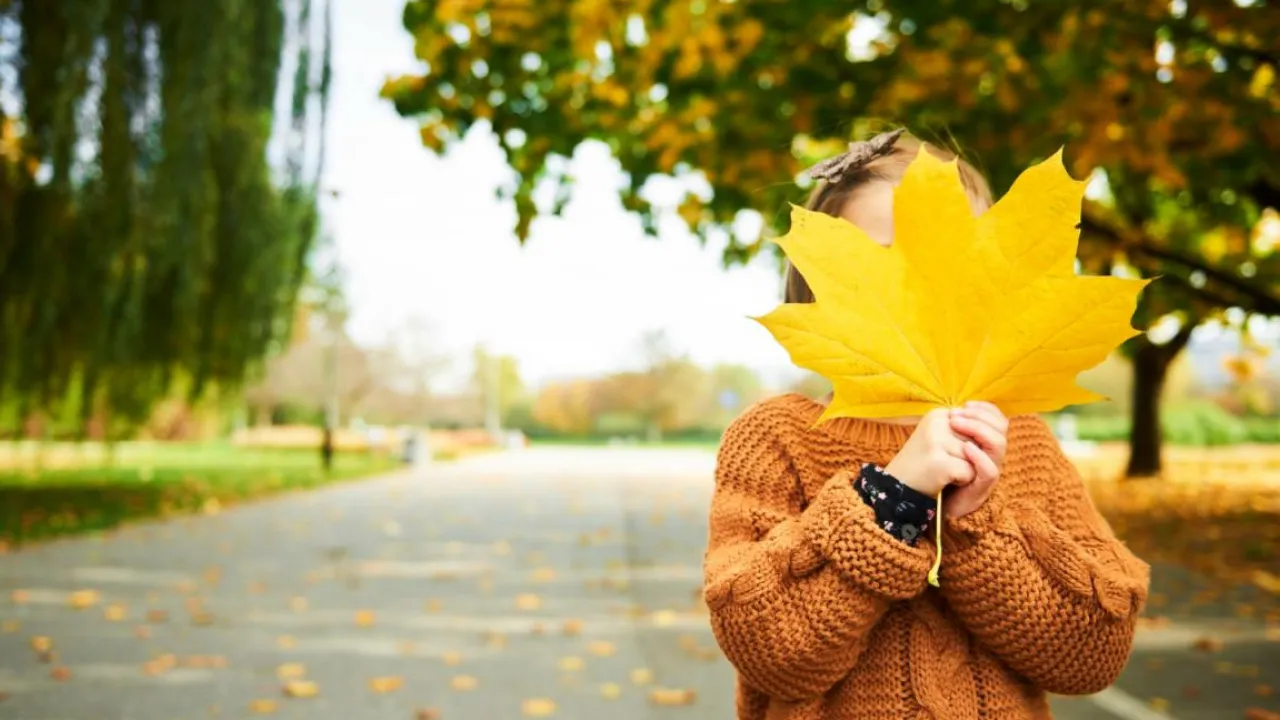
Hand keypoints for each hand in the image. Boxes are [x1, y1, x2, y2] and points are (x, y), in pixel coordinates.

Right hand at [884, 408, 975, 497]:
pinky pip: (970, 472)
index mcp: (939, 414)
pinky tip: (943, 480)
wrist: (896, 490)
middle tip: (947, 463)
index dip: (977, 443)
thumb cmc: (925, 468)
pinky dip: (962, 481)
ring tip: (943, 471)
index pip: (981, 421)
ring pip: (976, 455)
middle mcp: (937, 422)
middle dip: (972, 457)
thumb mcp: (944, 442)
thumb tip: (992, 435)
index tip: (956, 453)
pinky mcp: (938, 461)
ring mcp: (936, 440)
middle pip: (979, 440)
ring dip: (966, 469)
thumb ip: (967, 432)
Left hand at [946, 401, 1007, 518]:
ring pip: (999, 445)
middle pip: (1001, 428)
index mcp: (985, 443)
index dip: (985, 409)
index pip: (997, 419)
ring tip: (956, 424)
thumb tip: (953, 408)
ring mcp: (988, 471)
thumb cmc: (936, 470)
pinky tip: (965, 448)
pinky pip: (990, 470)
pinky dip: (979, 456)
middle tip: (955, 415)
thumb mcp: (945, 445)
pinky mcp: (982, 488)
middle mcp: (991, 456)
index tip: (964, 405)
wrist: (929, 500)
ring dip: (978, 430)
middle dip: (979, 417)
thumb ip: (954, 429)